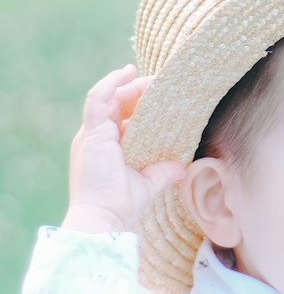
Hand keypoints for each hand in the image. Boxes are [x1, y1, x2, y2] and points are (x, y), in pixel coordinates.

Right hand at [63, 65, 185, 233]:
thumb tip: (183, 166)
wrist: (103, 221)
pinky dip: (110, 83)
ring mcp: (91, 135)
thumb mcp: (147, 184)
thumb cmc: (120, 207)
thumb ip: (163, 171)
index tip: (159, 93)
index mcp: (107, 148)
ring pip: (107, 97)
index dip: (138, 103)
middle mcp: (96, 139)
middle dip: (136, 91)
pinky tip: (127, 72)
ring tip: (145, 75)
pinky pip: (97, 98)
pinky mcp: (90, 133)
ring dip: (127, 84)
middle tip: (159, 82)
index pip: (121, 117)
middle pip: (115, 104)